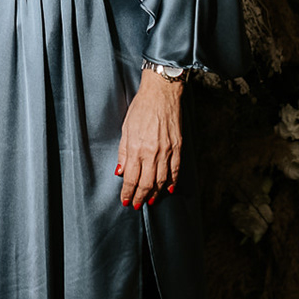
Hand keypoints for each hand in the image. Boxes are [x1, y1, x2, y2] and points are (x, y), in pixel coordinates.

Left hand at [116, 70, 183, 209]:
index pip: (131, 178)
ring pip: (162, 180)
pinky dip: (172, 182)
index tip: (125, 200)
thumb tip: (120, 171)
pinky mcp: (178, 146)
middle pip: (146, 183)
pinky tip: (168, 189)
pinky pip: (175, 170)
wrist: (161, 93)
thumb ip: (123, 152)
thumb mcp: (125, 128)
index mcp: (136, 148)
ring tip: (150, 200)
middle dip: (140, 197)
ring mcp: (167, 151)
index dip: (127, 192)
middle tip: (136, 205)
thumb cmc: (141, 108)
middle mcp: (152, 152)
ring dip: (155, 193)